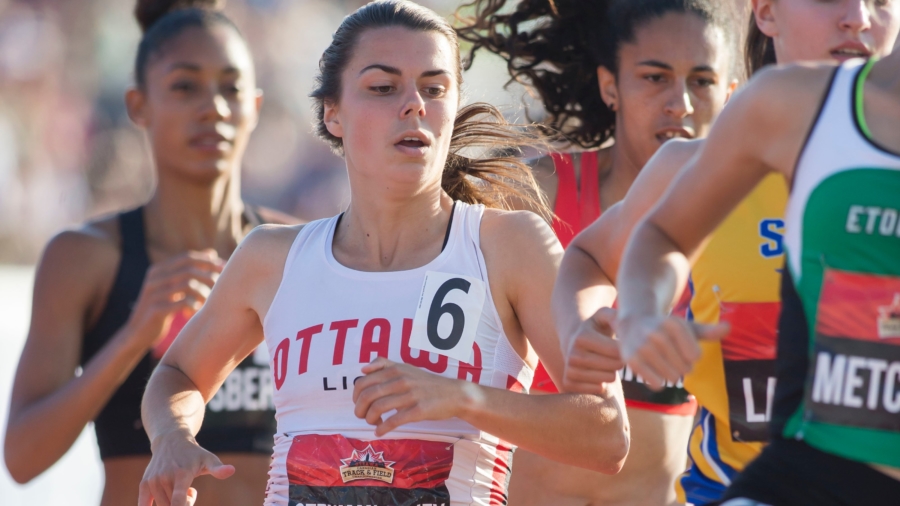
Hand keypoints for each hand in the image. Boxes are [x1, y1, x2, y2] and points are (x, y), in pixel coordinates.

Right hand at [125, 250, 224, 349]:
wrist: (137, 333)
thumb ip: (190, 271)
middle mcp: (154, 278)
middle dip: (208, 277)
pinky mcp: (155, 310)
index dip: (207, 262)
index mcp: (158, 270)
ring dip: (202, 293)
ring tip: (206, 302)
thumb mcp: (174, 287)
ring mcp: (153, 293)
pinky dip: (194, 306)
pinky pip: (182, 303)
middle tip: (218, 288)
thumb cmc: (162, 308)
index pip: (187, 258)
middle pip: (189, 270)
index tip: (223, 269)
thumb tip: (212, 253)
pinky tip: (194, 312)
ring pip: (187, 285)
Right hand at [139, 430, 234, 505]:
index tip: (187, 505)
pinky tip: (165, 499)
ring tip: (180, 489)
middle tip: (190, 493)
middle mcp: (165, 477)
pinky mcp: (144, 484)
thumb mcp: (208, 459)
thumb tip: (231, 471)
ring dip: (173, 504)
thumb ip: (218, 469)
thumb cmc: (193, 454)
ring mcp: (153, 481)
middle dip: (184, 505)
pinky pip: (144, 504)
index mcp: (182, 474)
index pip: (178, 500)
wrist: (170, 441)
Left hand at [353, 358, 473, 435]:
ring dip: (370, 419)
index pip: (363, 381)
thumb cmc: (427, 383)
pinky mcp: (418, 410)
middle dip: (360, 409)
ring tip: (374, 423)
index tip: (359, 404)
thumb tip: (362, 369)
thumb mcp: (406, 368)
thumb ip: (385, 365)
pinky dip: (382, 428)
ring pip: (378, 408)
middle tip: (363, 416)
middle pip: (367, 395)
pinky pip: (393, 421)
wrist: (454, 394)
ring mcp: (410, 395)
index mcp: (395, 369)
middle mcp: (400, 380)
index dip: (356, 396)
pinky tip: (380, 431)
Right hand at [563, 307, 623, 394]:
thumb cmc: (595, 328)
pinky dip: (601, 383)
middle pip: (615, 367)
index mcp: (582, 337)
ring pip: (608, 379)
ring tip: (603, 363)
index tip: (619, 344)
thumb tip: (626, 326)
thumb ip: (617, 318)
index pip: (618, 351)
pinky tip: (596, 373)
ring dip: (610, 372)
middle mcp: (572, 355)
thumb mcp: (605, 316)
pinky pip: (598, 389)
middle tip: (611, 354)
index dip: (625, 349)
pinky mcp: (568, 384)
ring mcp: (569, 371)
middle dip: (618, 361)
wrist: (573, 340)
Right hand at [616, 314, 728, 389]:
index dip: (691, 356)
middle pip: (684, 368)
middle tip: (671, 358)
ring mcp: (643, 347)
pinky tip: (652, 371)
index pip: (695, 356)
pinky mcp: (631, 360)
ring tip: (663, 364)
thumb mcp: (686, 327)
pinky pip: (656, 384)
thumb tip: (728, 327)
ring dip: (671, 375)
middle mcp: (657, 334)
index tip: (681, 348)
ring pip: (671, 377)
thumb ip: (707, 331)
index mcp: (673, 324)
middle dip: (682, 367)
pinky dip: (657, 382)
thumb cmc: (665, 328)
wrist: (632, 323)